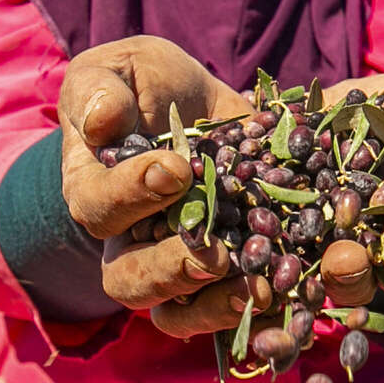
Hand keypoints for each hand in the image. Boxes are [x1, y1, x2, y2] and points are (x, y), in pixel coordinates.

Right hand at [58, 37, 257, 335]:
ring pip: (177, 312)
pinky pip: (230, 309)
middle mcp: (126, 243)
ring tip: (259, 287)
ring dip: (216, 306)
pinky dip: (260, 310)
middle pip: (130, 281)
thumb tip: (103, 121)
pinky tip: (290, 294)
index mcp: (93, 192)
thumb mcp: (117, 69)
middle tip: (215, 254)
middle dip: (172, 271)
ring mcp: (173, 265)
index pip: (97, 209)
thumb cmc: (142, 84)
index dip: (131, 195)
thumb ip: (99, 91)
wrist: (193, 104)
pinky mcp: (221, 274)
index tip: (175, 169)